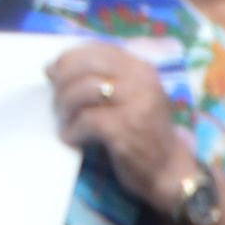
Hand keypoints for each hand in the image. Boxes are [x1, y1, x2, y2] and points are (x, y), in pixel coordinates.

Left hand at [45, 40, 192, 208]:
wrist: (171, 173)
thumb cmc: (146, 134)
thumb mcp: (135, 97)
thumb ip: (108, 78)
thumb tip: (57, 68)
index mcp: (142, 70)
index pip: (97, 51)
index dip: (69, 58)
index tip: (53, 73)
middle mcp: (141, 83)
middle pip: (86, 66)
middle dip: (63, 81)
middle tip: (56, 99)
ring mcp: (135, 105)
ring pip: (82, 91)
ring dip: (65, 107)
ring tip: (65, 121)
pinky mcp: (125, 130)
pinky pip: (86, 121)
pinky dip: (73, 130)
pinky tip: (72, 138)